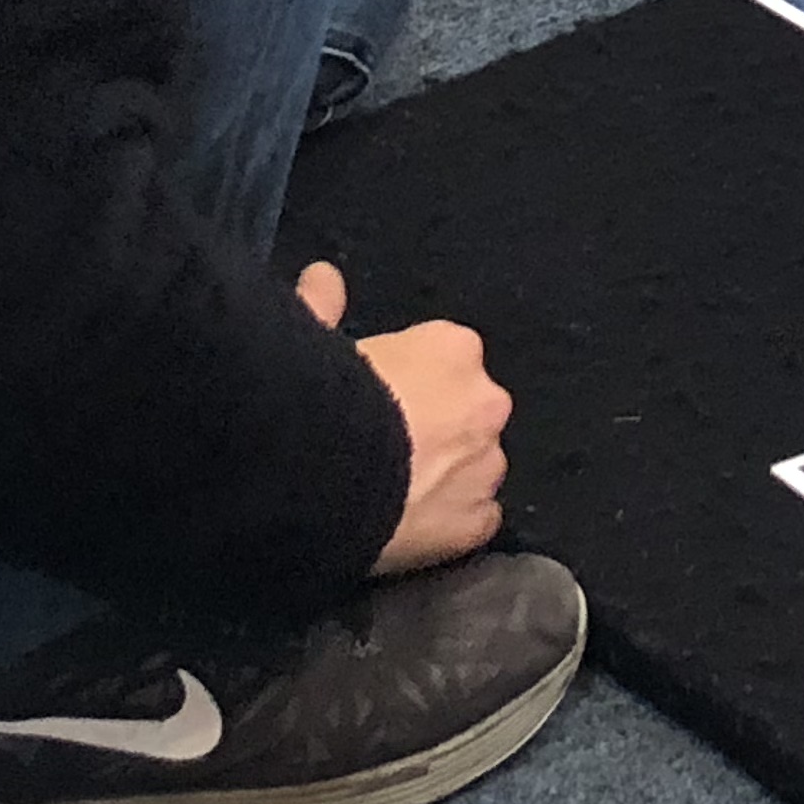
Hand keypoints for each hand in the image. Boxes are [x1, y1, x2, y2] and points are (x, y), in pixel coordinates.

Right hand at [299, 262, 512, 575]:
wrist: (322, 481)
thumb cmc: (323, 400)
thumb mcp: (315, 342)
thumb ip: (324, 305)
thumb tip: (322, 274)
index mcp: (454, 348)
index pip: (442, 359)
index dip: (407, 382)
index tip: (375, 400)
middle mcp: (486, 401)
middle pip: (467, 412)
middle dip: (435, 428)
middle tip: (382, 449)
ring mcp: (487, 466)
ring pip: (474, 467)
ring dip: (445, 477)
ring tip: (392, 495)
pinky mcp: (477, 522)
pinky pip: (475, 520)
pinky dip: (451, 524)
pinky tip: (414, 529)